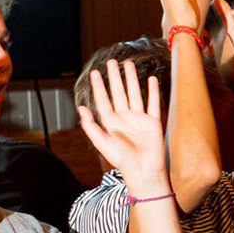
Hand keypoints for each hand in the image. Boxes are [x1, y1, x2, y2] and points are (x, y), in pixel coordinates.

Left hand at [77, 58, 169, 188]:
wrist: (143, 171)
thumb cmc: (122, 160)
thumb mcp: (101, 143)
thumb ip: (90, 126)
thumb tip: (80, 108)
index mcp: (111, 123)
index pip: (103, 100)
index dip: (99, 86)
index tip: (95, 73)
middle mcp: (124, 118)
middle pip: (119, 93)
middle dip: (115, 77)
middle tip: (112, 62)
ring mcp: (139, 119)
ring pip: (135, 94)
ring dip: (132, 79)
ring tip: (129, 64)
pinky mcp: (153, 122)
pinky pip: (153, 103)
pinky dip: (153, 91)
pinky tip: (151, 80)